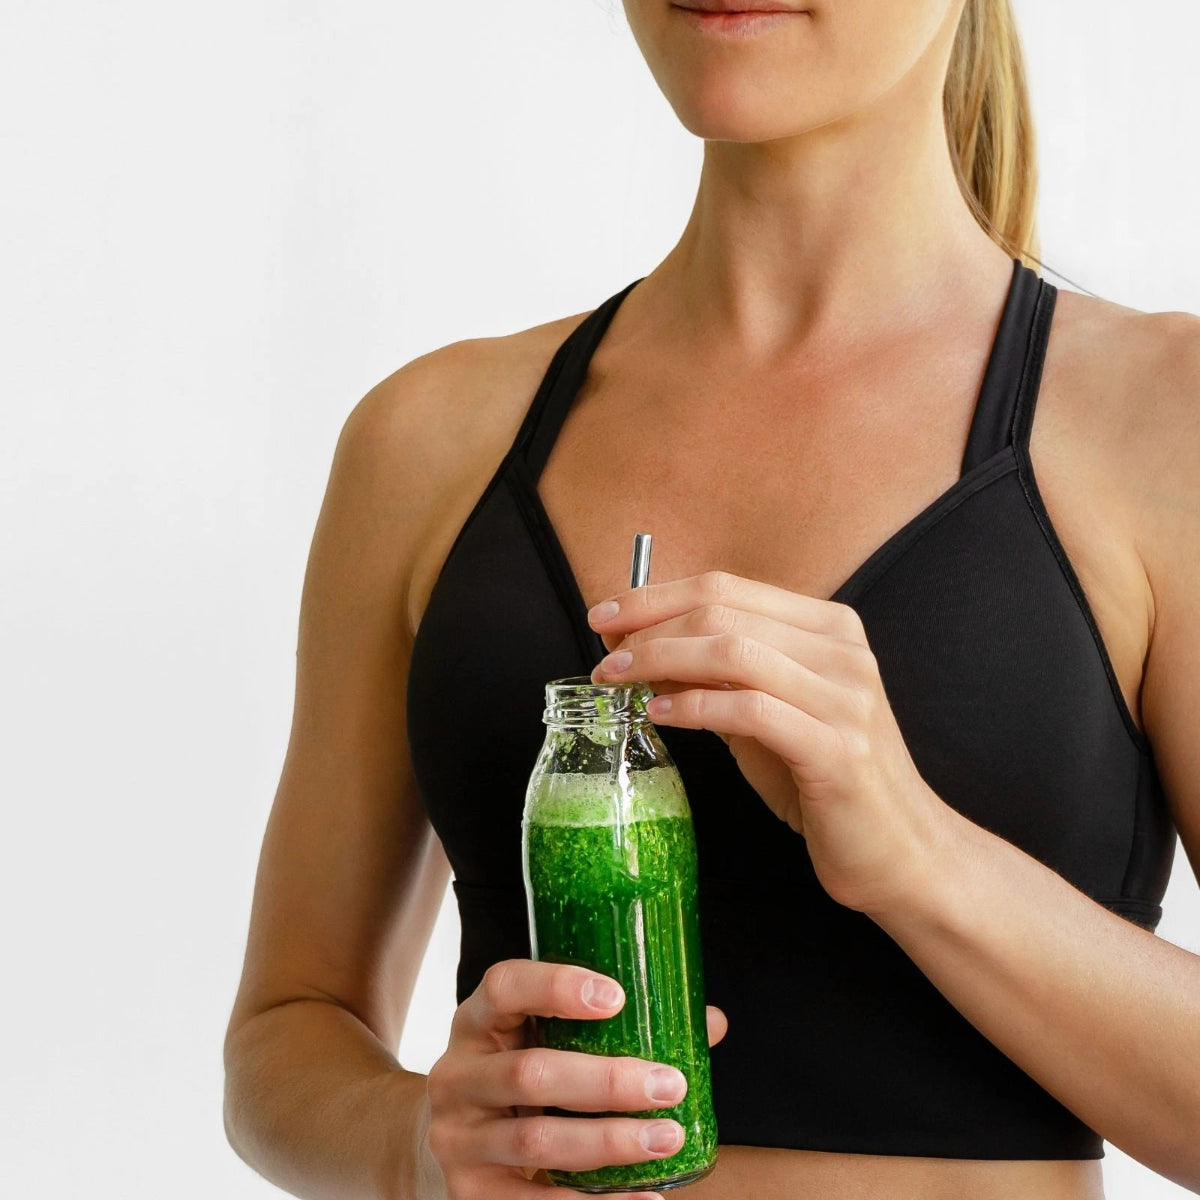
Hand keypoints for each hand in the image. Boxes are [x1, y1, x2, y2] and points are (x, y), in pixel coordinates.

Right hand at [423, 957, 727, 1199]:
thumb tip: (709, 1022)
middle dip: (607, 1082)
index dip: (557, 986)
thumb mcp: (543, 1040)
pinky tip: (645, 1198)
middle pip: (530, 1073)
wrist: (448, 1144)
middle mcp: (457, 1074)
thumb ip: (612, 1027)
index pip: (505, 986)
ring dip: (610, 1143)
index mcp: (477, 1020)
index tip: (618, 997)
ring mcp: (457, 1138)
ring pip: (537, 1141)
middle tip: (670, 1084)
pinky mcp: (469, 1193)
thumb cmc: (517, 1075)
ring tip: (668, 1137)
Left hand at [587, 569, 959, 915]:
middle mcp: (842, 651)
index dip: (656, 595)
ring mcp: (845, 698)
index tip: (604, 616)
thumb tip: (637, 647)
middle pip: (723, 611)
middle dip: (648, 628)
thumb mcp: (764, 711)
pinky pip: (750, 710)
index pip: (727, 586)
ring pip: (734, 651)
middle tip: (603, 655)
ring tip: (617, 681)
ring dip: (661, 660)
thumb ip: (714, 674)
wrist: (897, 850)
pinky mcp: (838, 750)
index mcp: (828, 627)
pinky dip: (695, 705)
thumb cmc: (821, 777)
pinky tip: (659, 713)